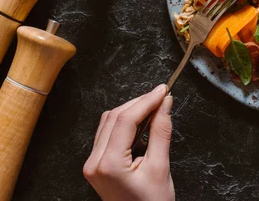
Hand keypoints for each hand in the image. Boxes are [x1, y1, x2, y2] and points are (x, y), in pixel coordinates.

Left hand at [83, 84, 174, 200]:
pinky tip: (141, 121)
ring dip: (131, 110)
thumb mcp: (161, 167)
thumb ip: (161, 131)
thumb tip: (165, 103)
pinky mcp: (96, 164)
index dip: (146, 100)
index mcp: (109, 164)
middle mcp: (94, 162)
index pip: (126, 119)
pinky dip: (124, 122)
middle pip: (114, 117)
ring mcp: (92, 164)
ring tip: (154, 106)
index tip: (164, 90)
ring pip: (109, 122)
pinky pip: (107, 133)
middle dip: (139, 102)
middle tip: (162, 96)